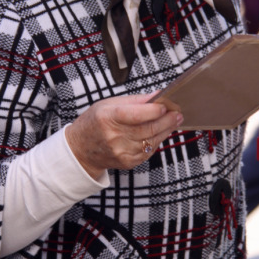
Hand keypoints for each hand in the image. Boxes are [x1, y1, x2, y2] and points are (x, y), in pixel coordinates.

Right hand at [66, 94, 183, 178]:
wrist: (80, 149)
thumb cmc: (94, 122)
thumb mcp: (108, 104)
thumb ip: (134, 100)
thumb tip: (157, 95)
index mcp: (107, 118)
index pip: (135, 115)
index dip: (153, 111)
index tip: (166, 106)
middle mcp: (114, 137)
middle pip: (148, 129)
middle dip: (166, 120)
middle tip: (177, 113)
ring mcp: (121, 152)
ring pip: (152, 140)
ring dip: (166, 130)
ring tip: (174, 120)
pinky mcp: (127, 162)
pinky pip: (149, 150)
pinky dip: (157, 140)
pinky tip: (160, 132)